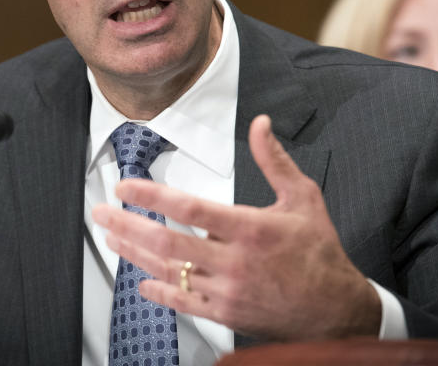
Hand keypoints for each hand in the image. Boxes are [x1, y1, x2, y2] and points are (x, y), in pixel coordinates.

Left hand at [91, 114, 380, 339]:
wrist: (336, 312)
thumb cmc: (319, 252)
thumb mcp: (303, 198)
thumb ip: (275, 160)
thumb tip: (261, 123)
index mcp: (251, 228)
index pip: (189, 209)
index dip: (151, 197)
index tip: (125, 187)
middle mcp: (234, 262)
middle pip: (167, 243)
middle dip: (128, 225)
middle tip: (101, 212)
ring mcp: (227, 291)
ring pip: (169, 272)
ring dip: (134, 254)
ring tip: (111, 238)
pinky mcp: (225, 314)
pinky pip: (182, 303)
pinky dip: (159, 291)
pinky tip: (141, 282)